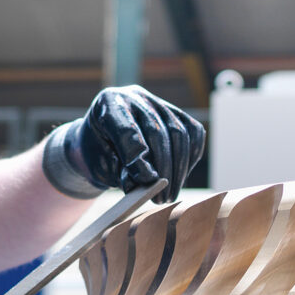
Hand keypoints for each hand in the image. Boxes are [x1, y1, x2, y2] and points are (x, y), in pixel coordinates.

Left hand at [57, 86, 204, 202]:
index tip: (148, 181)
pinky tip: (181, 176)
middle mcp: (134, 97)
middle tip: (162, 197)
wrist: (103, 142)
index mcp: (108, 103)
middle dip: (162, 168)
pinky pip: (193, 133)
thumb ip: (121, 171)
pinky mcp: (176, 113)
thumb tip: (147, 182)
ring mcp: (158, 102)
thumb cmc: (101, 155)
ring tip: (170, 194)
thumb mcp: (102, 165)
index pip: (127, 129)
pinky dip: (191, 157)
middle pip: (157, 131)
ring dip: (178, 168)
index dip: (138, 156)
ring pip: (179, 133)